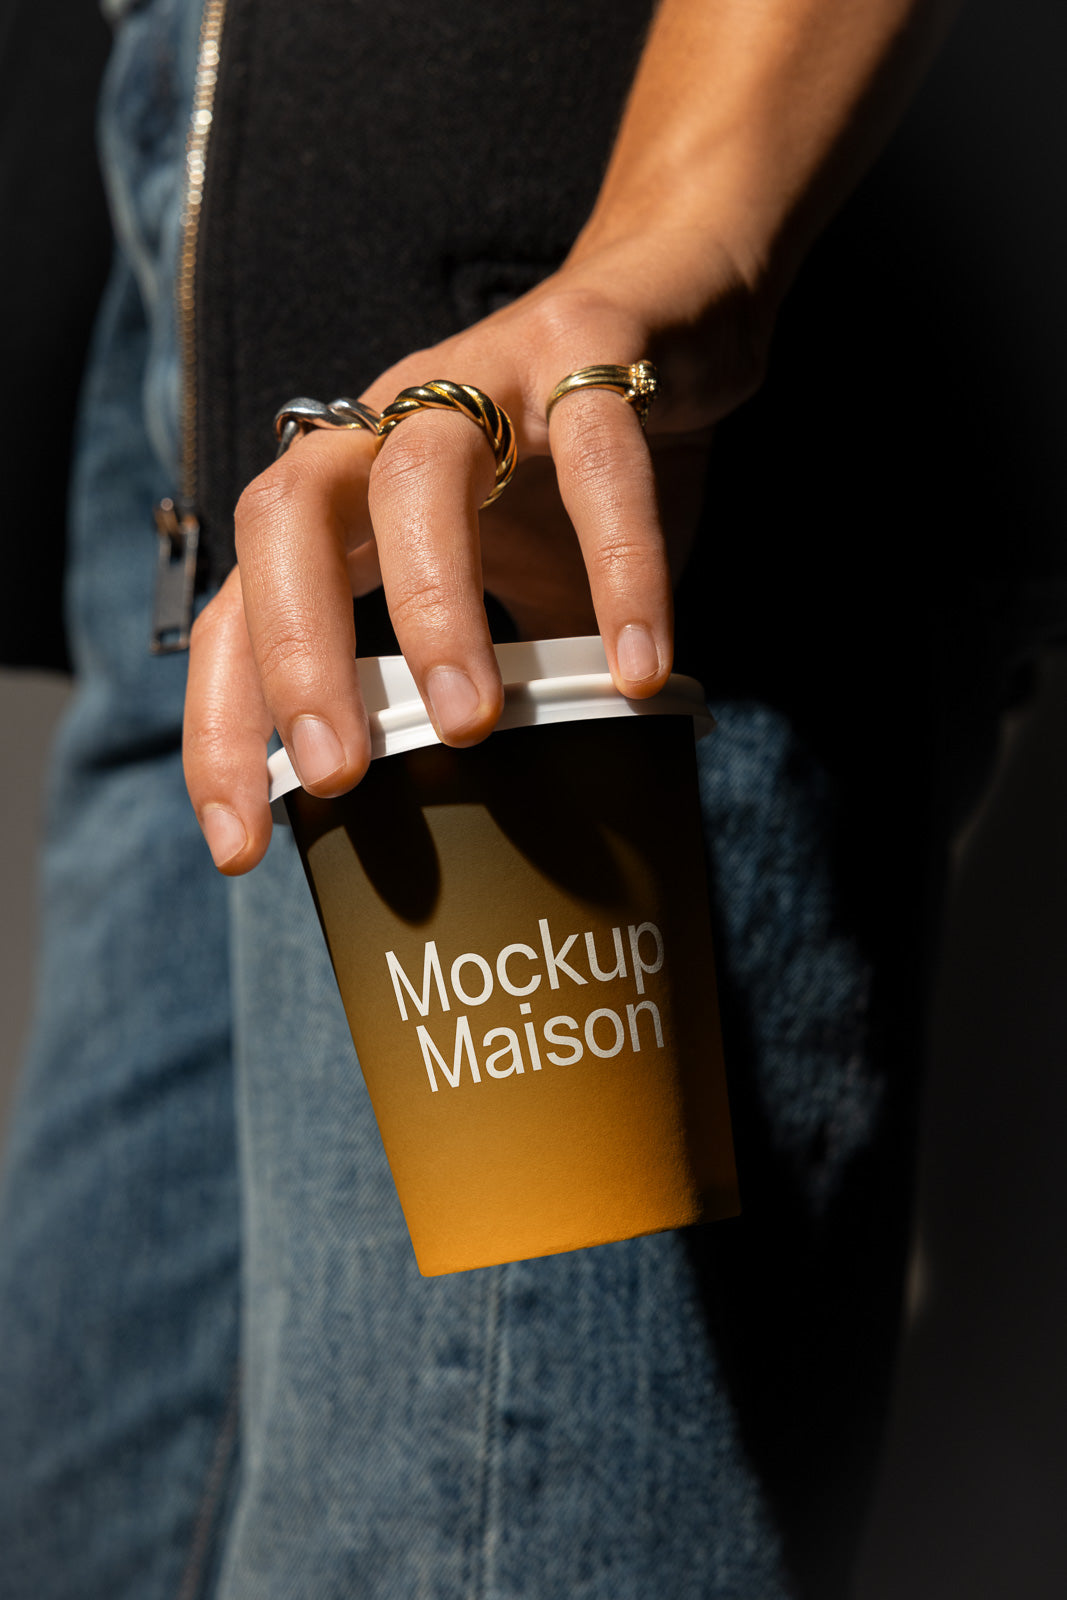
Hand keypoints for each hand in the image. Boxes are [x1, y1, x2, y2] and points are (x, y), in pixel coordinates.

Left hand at [182, 234, 766, 874]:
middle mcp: (388, 428)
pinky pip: (600, 459)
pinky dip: (619, 564)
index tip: (239, 846)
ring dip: (433, 604)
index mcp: (348, 499)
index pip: (242, 608)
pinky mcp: (589, 349)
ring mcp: (483, 379)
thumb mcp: (517, 590)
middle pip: (286, 521)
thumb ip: (491, 677)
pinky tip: (641, 665)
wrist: (673, 309)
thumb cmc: (571, 472)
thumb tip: (499, 821)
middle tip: (336, 780)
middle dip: (294, 657)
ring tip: (471, 726)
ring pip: (419, 476)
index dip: (223, 725)